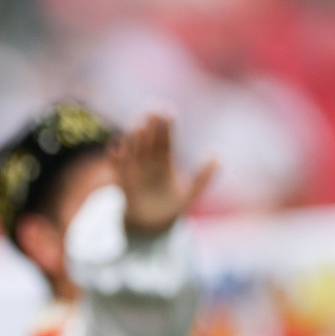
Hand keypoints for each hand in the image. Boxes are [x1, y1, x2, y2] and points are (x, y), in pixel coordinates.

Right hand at [114, 113, 216, 239]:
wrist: (152, 225)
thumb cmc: (171, 206)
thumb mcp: (191, 193)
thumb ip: (203, 176)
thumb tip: (218, 156)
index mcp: (165, 164)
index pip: (166, 142)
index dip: (167, 128)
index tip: (168, 112)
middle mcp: (149, 165)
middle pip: (150, 143)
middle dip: (152, 127)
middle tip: (153, 110)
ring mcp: (136, 172)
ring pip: (135, 152)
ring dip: (135, 139)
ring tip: (138, 125)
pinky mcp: (125, 183)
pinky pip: (119, 168)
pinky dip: (116, 158)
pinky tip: (116, 146)